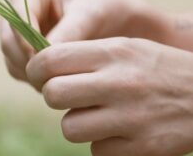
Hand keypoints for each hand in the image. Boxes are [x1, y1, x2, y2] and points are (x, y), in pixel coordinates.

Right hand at [0, 0, 167, 82]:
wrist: (113, 25)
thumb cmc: (103, 11)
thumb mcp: (91, 16)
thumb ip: (68, 34)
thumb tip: (44, 57)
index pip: (18, 15)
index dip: (28, 40)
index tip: (48, 61)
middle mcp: (16, 5)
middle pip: (9, 38)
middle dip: (30, 59)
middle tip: (55, 77)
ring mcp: (15, 28)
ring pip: (10, 55)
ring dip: (31, 71)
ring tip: (62, 78)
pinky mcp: (17, 48)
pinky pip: (16, 68)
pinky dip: (33, 77)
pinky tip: (57, 78)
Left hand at [26, 37, 192, 155]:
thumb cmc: (156, 67)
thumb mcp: (124, 47)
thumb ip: (85, 55)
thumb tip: (41, 66)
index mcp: (111, 52)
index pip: (50, 58)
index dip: (35, 68)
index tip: (38, 74)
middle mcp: (119, 82)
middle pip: (53, 94)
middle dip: (53, 96)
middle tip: (66, 96)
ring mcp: (131, 118)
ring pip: (70, 128)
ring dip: (76, 123)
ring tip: (96, 114)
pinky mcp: (142, 148)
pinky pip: (97, 151)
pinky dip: (102, 144)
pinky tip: (120, 131)